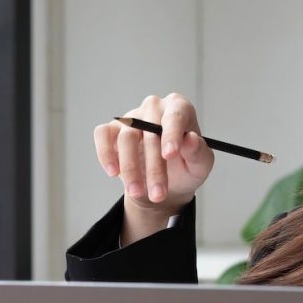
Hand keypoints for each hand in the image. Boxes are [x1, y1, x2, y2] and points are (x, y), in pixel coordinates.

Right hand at [93, 93, 213, 244]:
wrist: (164, 186)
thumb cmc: (184, 170)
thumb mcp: (200, 166)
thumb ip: (198, 152)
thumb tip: (190, 139)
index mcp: (179, 110)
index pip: (175, 115)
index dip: (172, 134)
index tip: (169, 155)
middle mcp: (154, 108)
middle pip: (149, 130)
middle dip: (153, 166)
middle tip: (158, 193)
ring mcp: (131, 118)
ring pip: (126, 137)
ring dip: (130, 168)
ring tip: (137, 192)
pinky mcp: (112, 130)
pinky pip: (103, 135)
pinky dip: (106, 153)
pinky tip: (113, 172)